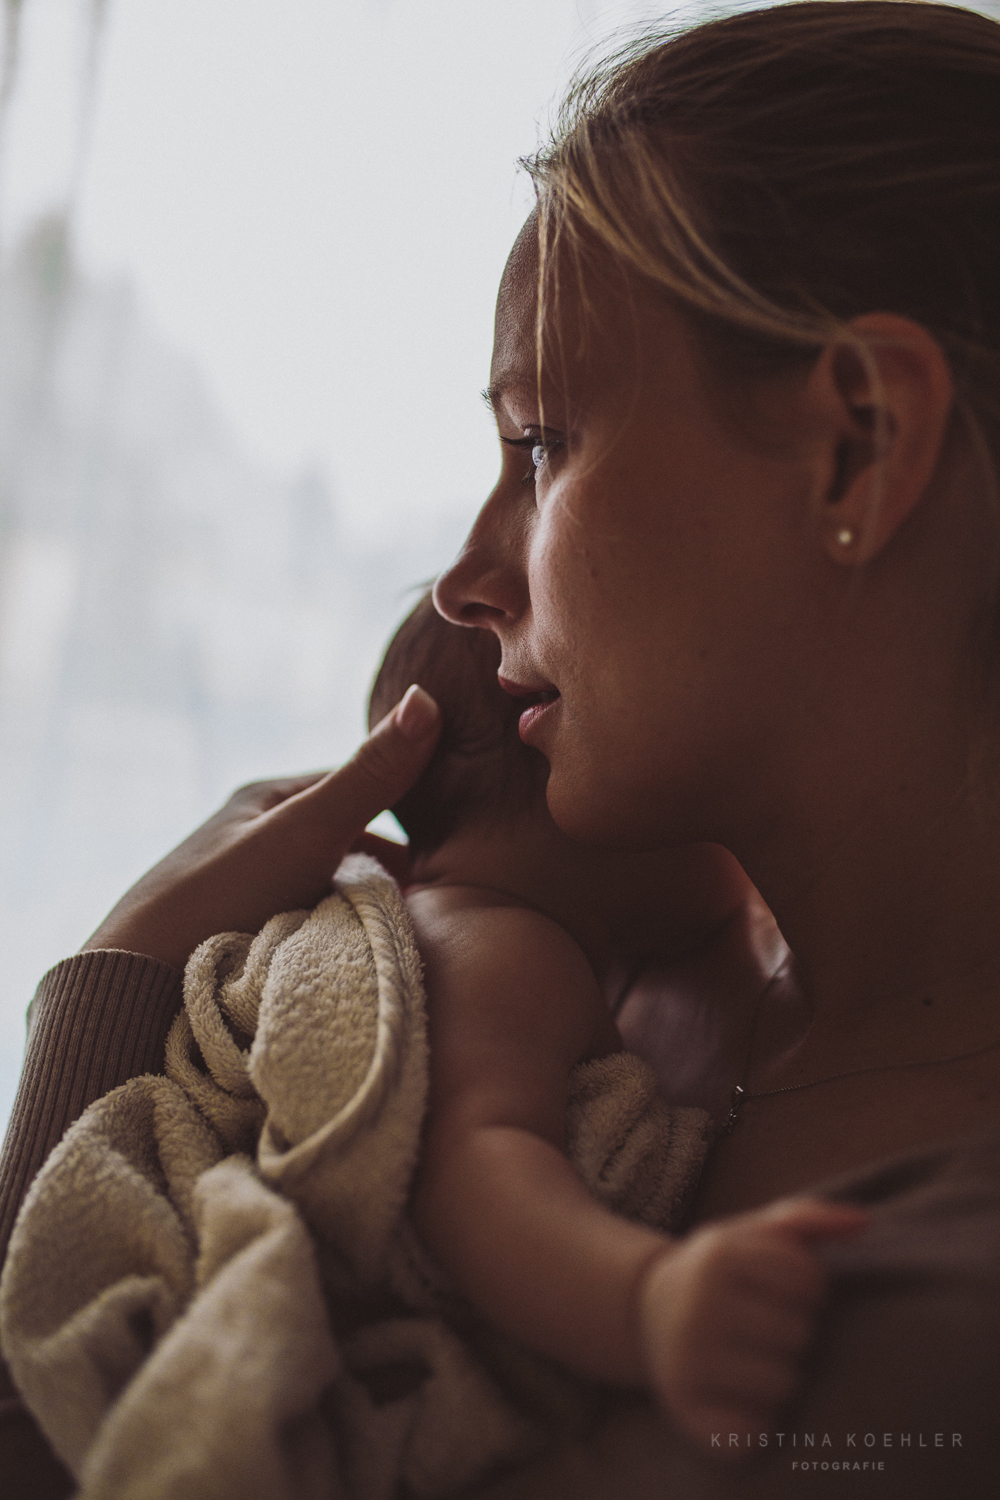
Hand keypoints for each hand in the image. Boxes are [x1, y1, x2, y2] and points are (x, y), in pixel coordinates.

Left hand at [81, 685, 440, 968]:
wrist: (144, 983)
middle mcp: (258, 838)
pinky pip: (313, 929)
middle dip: (391, 873)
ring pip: (334, 891)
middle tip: (436, 905)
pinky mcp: (246, 935)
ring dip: (366, 913)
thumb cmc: (223, 894)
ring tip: (403, 940)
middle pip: (349, 846)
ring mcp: (252, 889)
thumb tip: (426, 697)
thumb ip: (369, 776)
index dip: (408, 809)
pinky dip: (341, 941)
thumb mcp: (307, 829)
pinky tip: (361, 962)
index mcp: (267, 798)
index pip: (358, 788)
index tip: (453, 846)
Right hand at [639, 1196, 867, 1457]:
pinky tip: (739, 1398)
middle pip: (800, 1334)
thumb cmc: (719, 1272)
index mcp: (719, 1256)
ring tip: (752, 1359)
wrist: (646, 1311)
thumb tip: (863, 1222)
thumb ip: (807, 1219)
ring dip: (780, 1377)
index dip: (806, 1289)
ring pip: (784, 1385)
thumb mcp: (750, 1233)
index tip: (777, 1290)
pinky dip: (758, 1423)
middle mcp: (699, 1307)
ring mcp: (689, 1361)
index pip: (810, 1282)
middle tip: (762, 1327)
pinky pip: (754, 1431)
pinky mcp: (686, 1410)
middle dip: (792, 1332)